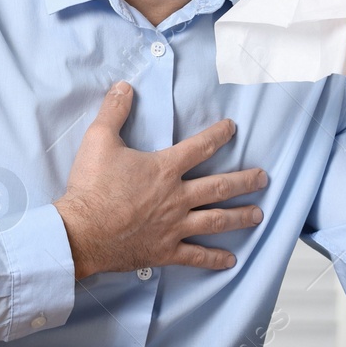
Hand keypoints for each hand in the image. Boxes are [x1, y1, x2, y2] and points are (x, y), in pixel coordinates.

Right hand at [54, 83, 268, 279]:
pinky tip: (230, 260)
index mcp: (164, 168)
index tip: (232, 128)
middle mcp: (176, 197)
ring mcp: (174, 226)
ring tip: (258, 215)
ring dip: (240, 216)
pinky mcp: (165, 250)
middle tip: (264, 178)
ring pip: (216, 220)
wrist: (82, 231)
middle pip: (219, 186)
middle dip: (245, 180)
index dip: (218, 135)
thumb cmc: (91, 186)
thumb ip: (114, 111)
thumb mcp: (99, 140)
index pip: (199, 147)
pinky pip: (195, 255)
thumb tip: (124, 86)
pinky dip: (214, 259)